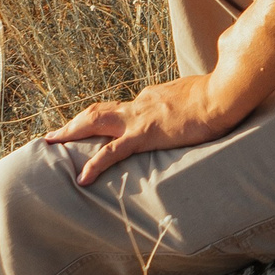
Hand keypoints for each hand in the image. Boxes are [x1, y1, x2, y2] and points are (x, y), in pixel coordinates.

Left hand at [45, 74, 241, 185]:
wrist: (222, 95)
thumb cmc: (217, 96)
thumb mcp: (196, 99)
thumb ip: (184, 104)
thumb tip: (189, 108)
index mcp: (151, 98)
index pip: (121, 109)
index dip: (105, 120)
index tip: (94, 128)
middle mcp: (139, 104)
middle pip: (97, 111)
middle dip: (74, 123)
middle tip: (54, 135)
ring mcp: (139, 118)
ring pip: (94, 122)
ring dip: (70, 132)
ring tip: (51, 143)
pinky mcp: (145, 135)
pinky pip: (113, 151)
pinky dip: (94, 164)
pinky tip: (82, 179)